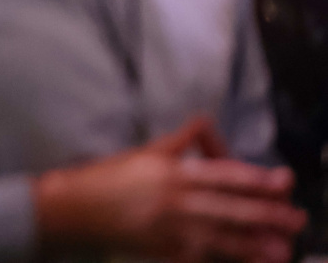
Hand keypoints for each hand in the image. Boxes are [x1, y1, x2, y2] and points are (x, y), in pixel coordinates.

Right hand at [35, 117, 304, 262]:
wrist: (74, 209)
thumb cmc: (108, 177)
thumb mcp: (145, 152)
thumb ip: (180, 140)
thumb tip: (205, 121)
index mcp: (173, 172)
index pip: (224, 175)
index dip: (257, 179)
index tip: (282, 182)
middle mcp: (176, 202)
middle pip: (231, 209)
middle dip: (267, 215)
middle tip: (296, 220)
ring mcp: (171, 231)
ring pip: (222, 238)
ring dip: (255, 245)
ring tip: (281, 250)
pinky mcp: (164, 252)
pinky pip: (198, 258)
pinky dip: (221, 261)